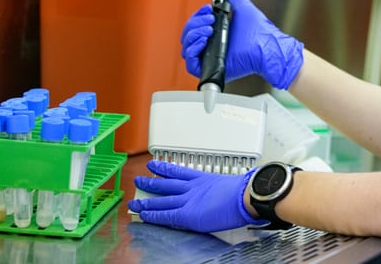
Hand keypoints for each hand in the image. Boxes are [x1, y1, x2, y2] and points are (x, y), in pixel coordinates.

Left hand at [127, 161, 267, 232]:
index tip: (156, 165)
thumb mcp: (231, 184)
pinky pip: (165, 214)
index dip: (166, 168)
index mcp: (203, 179)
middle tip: (141, 179)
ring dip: (147, 200)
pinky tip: (144, 215)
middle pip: (167, 183)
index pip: (179, 172)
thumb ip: (224, 185)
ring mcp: (188, 200)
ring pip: (162, 199)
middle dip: (152, 181)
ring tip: (135, 200)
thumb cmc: (244, 192)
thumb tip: (232, 185)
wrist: (245, 196)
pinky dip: (153, 215)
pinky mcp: (187, 214)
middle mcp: (193, 188)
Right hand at [181, 0, 304, 88]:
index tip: (207, 9)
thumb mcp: (243, 7)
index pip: (195, 26)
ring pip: (186, 48)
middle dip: (194, 23)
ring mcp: (211, 57)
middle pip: (188, 35)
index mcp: (218, 33)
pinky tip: (203, 41)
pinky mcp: (212, 68)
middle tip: (210, 19)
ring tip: (209, 30)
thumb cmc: (260, 31)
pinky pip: (190, 64)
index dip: (197, 16)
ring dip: (193, 34)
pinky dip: (192, 50)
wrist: (265, 47)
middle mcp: (213, 45)